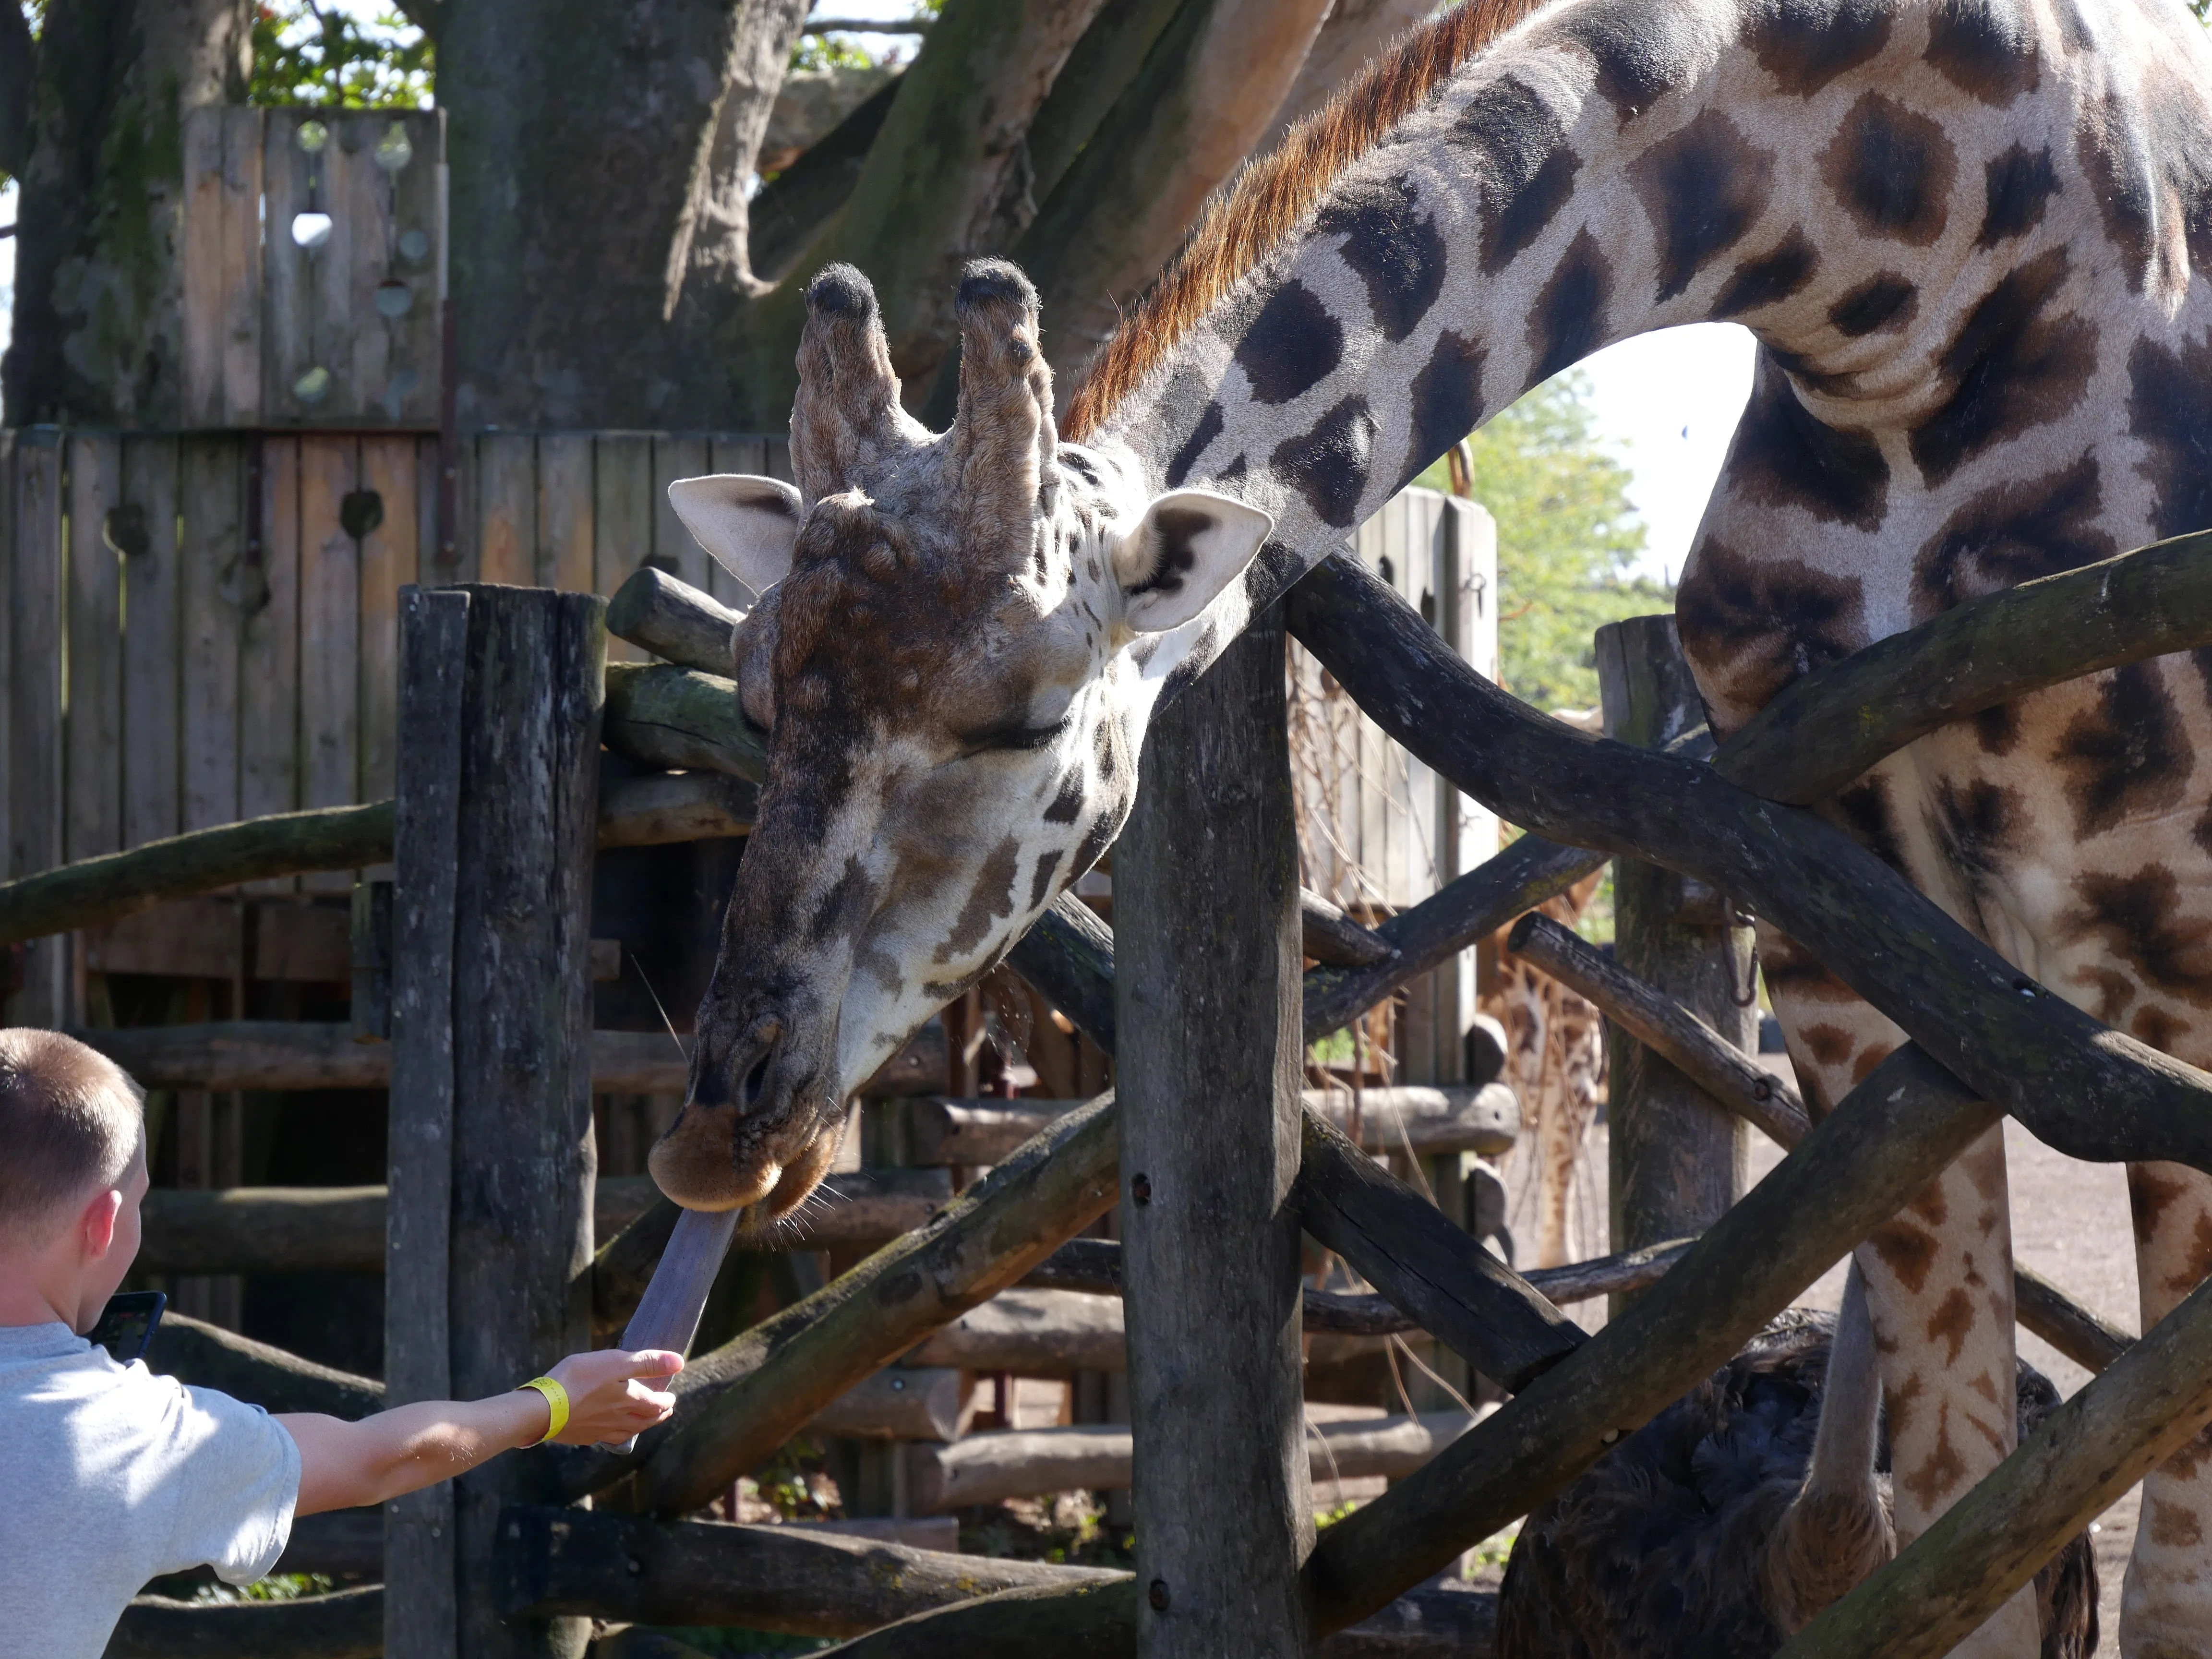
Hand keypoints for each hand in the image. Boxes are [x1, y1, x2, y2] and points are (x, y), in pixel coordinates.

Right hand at [540, 1347, 682, 1444]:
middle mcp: (619, 1420)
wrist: (543, 1408)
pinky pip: (607, 1438)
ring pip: (628, 1433)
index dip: (666, 1402)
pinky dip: (617, 1434)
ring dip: (641, 1427)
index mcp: (630, 1402)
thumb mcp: (616, 1362)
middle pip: (645, 1422)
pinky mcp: (582, 1436)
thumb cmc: (579, 1380)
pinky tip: (611, 1431)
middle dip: (658, 1416)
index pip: (656, 1405)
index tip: (671, 1398)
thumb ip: (647, 1362)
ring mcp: (600, 1431)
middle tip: (665, 1411)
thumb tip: (679, 1363)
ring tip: (644, 1423)